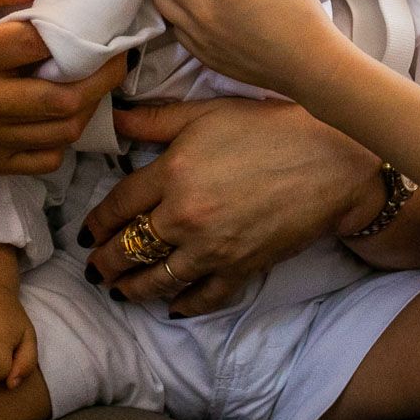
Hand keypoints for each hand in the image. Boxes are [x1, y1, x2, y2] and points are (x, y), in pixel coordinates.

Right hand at [0, 0, 130, 175]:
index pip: (36, 45)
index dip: (76, 32)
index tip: (98, 19)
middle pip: (61, 98)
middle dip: (102, 76)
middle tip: (116, 54)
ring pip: (60, 133)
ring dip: (90, 107)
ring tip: (95, 80)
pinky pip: (44, 160)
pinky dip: (65, 139)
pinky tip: (65, 113)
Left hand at [80, 97, 382, 315]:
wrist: (332, 160)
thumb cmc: (271, 127)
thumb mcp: (209, 112)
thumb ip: (157, 119)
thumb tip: (114, 119)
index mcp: (172, 173)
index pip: (117, 206)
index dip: (97, 222)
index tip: (87, 232)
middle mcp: (184, 216)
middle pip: (129, 248)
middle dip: (106, 261)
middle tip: (95, 268)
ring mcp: (211, 248)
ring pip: (157, 279)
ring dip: (132, 289)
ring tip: (120, 290)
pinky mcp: (240, 268)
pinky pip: (202, 297)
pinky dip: (184, 305)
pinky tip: (172, 307)